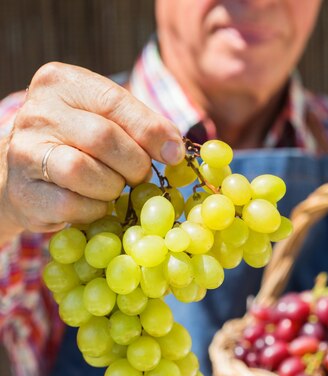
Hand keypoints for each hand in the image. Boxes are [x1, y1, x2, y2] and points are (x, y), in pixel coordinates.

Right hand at [0, 62, 183, 241]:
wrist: (21, 173)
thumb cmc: (76, 142)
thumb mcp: (104, 119)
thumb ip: (139, 125)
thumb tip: (175, 150)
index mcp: (61, 83)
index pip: (115, 101)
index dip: (150, 131)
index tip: (173, 154)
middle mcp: (38, 112)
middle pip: (102, 138)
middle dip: (133, 164)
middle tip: (139, 175)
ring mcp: (25, 152)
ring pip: (83, 172)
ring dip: (112, 188)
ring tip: (112, 188)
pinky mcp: (24, 192)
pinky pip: (71, 205)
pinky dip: (93, 210)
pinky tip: (92, 204)